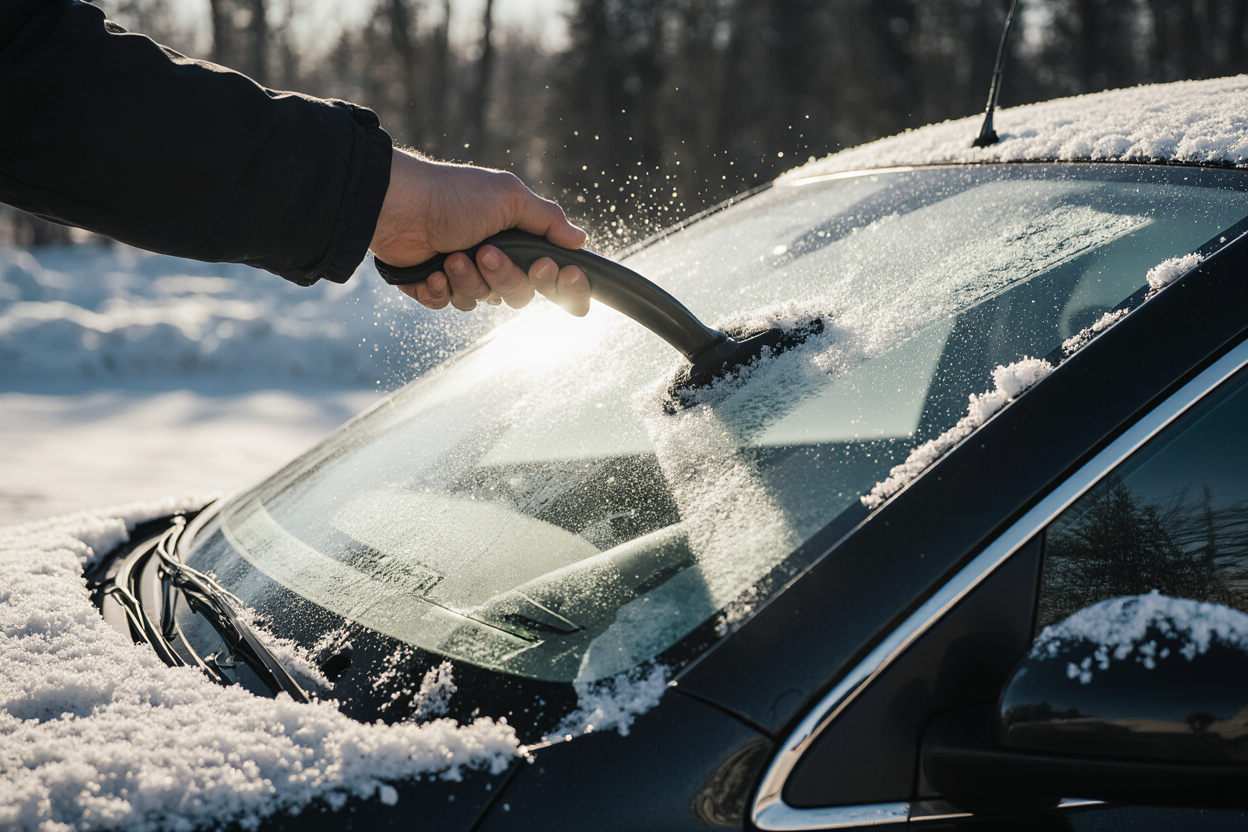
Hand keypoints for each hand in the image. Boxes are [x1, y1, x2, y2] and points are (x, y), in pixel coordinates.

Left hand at [370, 150, 590, 315]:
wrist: (400, 205)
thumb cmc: (454, 195)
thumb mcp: (509, 198)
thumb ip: (548, 219)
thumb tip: (579, 239)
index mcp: (518, 239)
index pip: (554, 276)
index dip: (559, 283)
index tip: (547, 270)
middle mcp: (496, 259)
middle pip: (520, 295)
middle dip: (503, 276)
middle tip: (485, 253)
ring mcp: (465, 274)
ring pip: (483, 302)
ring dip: (468, 281)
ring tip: (451, 255)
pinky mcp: (435, 286)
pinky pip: (448, 306)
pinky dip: (441, 290)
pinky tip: (432, 270)